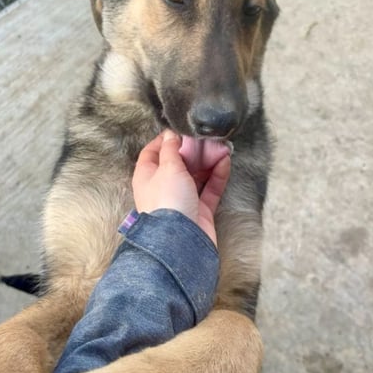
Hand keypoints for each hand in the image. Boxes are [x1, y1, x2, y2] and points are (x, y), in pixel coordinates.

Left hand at [132, 129, 230, 244]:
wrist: (180, 242)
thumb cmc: (167, 203)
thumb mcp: (167, 168)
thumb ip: (171, 149)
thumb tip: (171, 135)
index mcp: (147, 177)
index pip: (152, 153)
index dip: (165, 140)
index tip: (180, 129)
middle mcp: (163, 188)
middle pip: (178, 163)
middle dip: (193, 150)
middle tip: (207, 138)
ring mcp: (182, 200)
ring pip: (196, 175)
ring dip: (208, 161)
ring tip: (221, 147)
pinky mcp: (199, 211)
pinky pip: (210, 188)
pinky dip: (218, 175)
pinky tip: (225, 162)